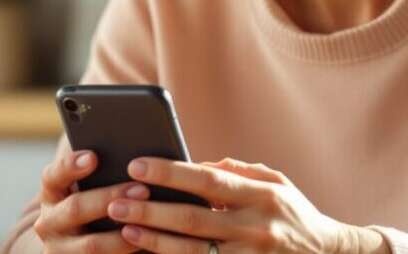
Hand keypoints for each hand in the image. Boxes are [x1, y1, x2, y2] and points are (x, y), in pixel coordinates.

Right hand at [30, 150, 144, 253]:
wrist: (73, 246)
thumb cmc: (91, 204)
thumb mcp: (85, 188)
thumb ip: (100, 171)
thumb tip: (132, 152)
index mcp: (51, 194)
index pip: (53, 176)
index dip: (71, 166)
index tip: (94, 156)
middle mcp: (49, 222)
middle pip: (76, 208)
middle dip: (110, 198)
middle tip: (143, 189)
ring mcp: (60, 249)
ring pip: (92, 244)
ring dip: (122, 235)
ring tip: (150, 224)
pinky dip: (126, 252)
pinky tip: (148, 246)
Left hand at [110, 158, 384, 253]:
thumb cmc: (291, 212)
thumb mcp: (275, 183)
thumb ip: (236, 171)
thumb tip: (194, 163)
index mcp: (263, 196)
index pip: (209, 181)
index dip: (170, 173)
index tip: (136, 165)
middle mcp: (258, 229)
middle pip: (194, 220)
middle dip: (151, 211)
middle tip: (115, 202)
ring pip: (193, 252)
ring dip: (154, 242)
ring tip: (123, 230)